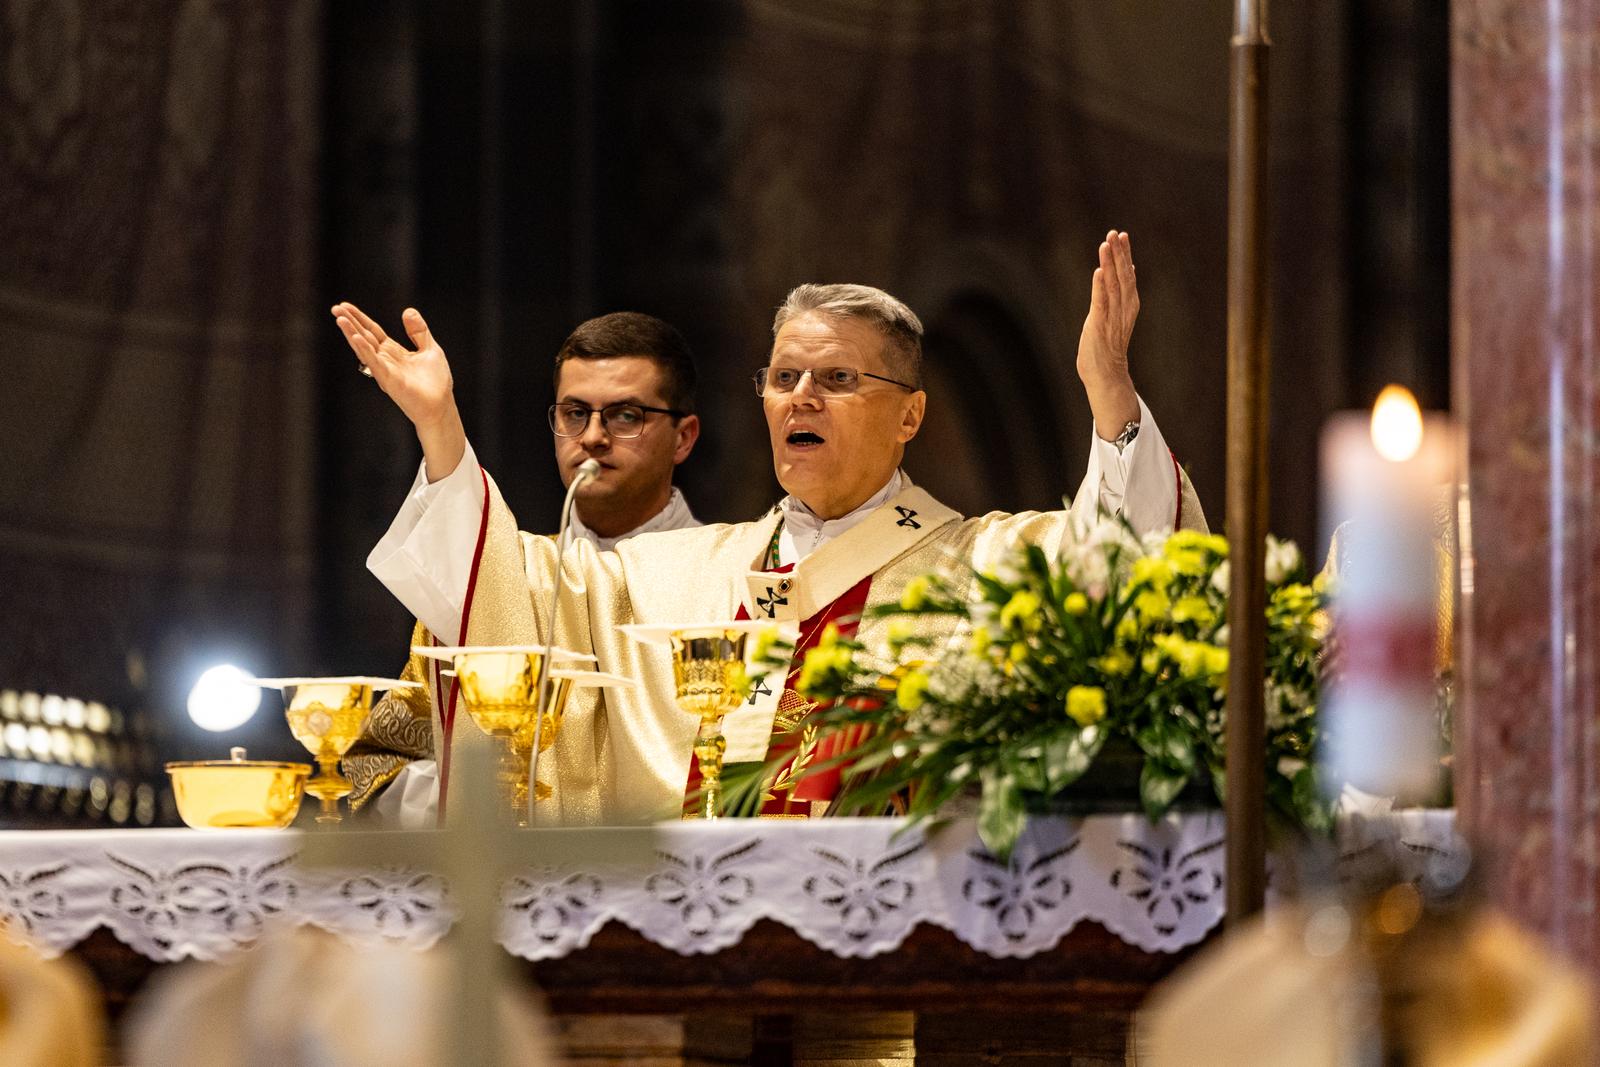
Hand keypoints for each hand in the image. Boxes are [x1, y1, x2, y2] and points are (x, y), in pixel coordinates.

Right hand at [331, 302, 465, 480]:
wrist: (441, 406)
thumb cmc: (436, 383)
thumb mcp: (430, 348)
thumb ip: (418, 331)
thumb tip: (407, 310)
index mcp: (393, 352)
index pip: (372, 331)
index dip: (360, 318)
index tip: (345, 306)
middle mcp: (385, 360)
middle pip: (364, 337)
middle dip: (350, 323)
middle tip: (335, 309)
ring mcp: (385, 370)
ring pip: (365, 348)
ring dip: (352, 333)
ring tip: (340, 319)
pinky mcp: (389, 380)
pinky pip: (375, 362)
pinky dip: (365, 350)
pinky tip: (356, 338)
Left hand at [1076, 231, 1141, 438]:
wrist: (1106, 378)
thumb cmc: (1107, 348)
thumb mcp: (1115, 317)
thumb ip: (1119, 296)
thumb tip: (1124, 272)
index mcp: (1128, 307)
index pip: (1128, 276)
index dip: (1125, 255)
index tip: (1122, 235)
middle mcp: (1123, 310)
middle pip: (1123, 276)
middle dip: (1119, 253)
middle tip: (1116, 232)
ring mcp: (1112, 318)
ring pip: (1113, 285)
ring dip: (1110, 263)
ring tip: (1107, 243)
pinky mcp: (1099, 326)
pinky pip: (1101, 303)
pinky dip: (1100, 286)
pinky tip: (1099, 271)